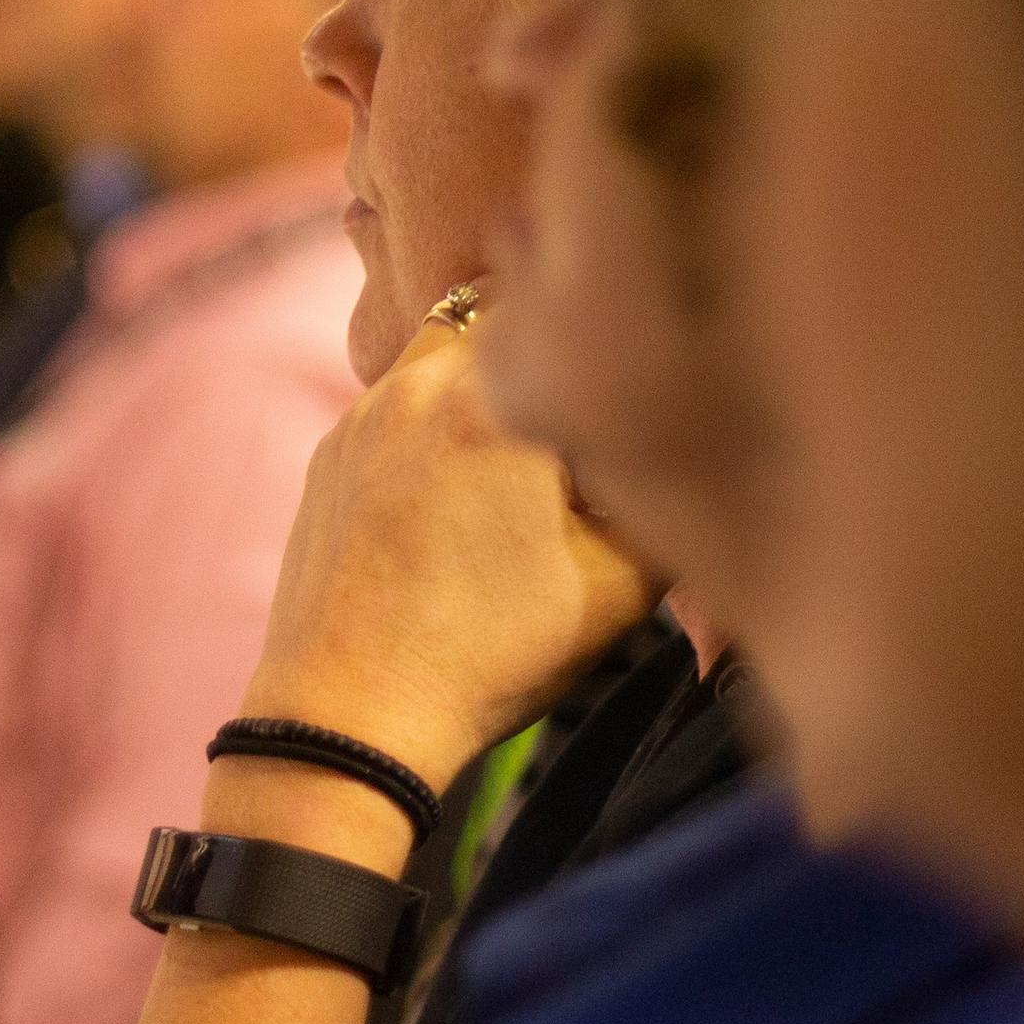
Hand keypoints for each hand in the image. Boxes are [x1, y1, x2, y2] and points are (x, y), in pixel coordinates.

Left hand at [237, 323, 661, 787]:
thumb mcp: (624, 582)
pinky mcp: (326, 458)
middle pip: (496, 317)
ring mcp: (359, 417)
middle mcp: (415, 383)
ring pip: (438, 358)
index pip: (562, 307)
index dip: (601, 338)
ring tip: (518, 465)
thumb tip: (697, 445)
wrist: (352, 716)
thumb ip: (669, 495)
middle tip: (577, 423)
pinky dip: (431, 428)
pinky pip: (393, 408)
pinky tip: (455, 501)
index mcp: (491, 395)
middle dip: (541, 355)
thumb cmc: (493, 652)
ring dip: (481, 386)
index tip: (626, 382)